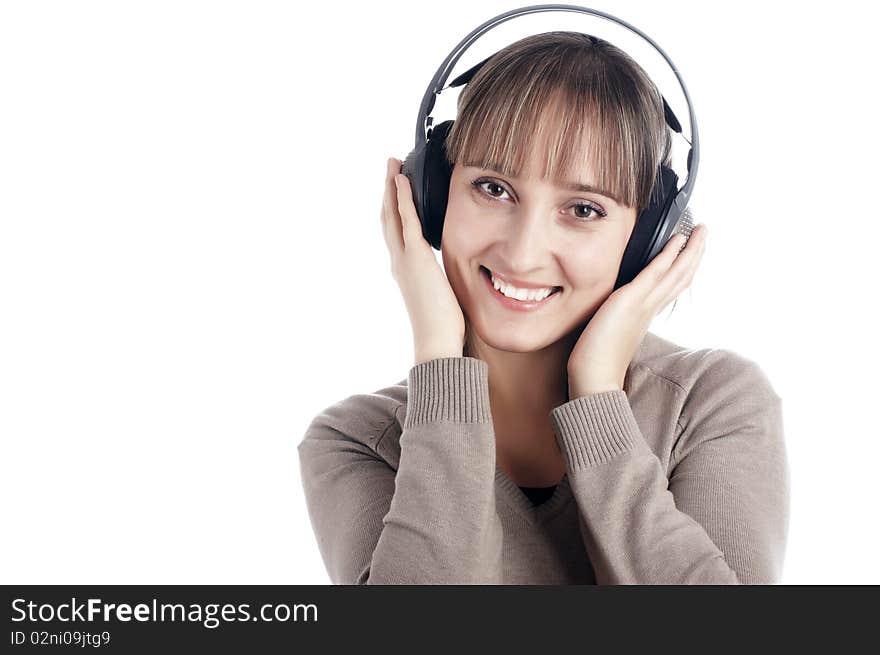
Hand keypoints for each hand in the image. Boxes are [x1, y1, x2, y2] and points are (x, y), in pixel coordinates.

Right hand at [380, 157, 465, 364]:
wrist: (436, 342)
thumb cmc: (444, 327)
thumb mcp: (443, 295)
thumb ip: (444, 279)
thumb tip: (459, 274)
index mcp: (406, 271)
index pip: (397, 233)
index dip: (394, 209)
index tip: (397, 189)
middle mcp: (399, 262)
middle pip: (388, 218)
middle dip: (388, 191)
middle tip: (390, 166)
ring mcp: (404, 259)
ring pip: (392, 214)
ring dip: (392, 187)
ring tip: (392, 165)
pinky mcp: (416, 258)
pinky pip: (407, 221)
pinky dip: (402, 199)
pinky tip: (402, 180)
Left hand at [567, 224, 707, 397]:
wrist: (594, 381)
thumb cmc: (596, 363)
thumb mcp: (611, 334)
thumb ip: (618, 321)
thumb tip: (612, 314)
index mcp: (646, 317)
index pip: (670, 288)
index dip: (683, 269)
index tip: (690, 253)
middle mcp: (650, 309)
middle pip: (681, 277)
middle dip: (695, 254)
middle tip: (704, 233)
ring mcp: (643, 305)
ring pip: (676, 273)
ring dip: (690, 249)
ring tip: (700, 230)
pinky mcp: (630, 301)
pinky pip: (655, 273)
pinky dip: (668, 255)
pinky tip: (677, 240)